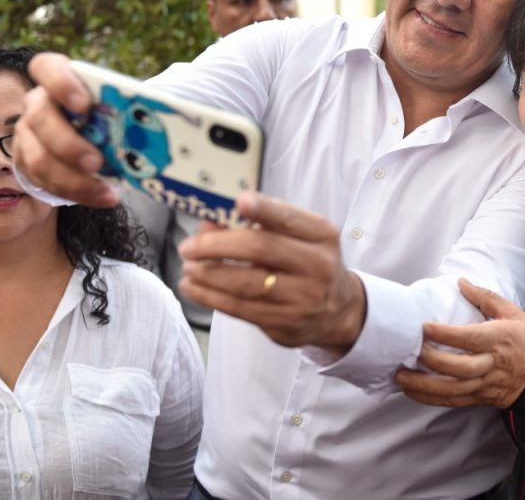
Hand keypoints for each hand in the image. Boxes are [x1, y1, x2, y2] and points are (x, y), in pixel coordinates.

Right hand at [14, 53, 118, 206]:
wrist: (81, 135)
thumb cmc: (105, 113)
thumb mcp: (114, 103)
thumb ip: (127, 104)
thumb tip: (173, 113)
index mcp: (57, 78)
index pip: (46, 67)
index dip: (61, 83)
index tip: (84, 104)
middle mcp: (37, 104)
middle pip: (40, 118)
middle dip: (68, 144)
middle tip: (96, 162)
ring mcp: (28, 135)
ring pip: (39, 158)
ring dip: (74, 179)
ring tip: (106, 191)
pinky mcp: (27, 164)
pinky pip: (46, 182)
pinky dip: (77, 193)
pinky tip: (103, 197)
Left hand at [177, 192, 365, 351]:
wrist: (337, 310)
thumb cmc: (308, 263)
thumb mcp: (297, 237)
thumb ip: (259, 225)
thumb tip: (209, 223)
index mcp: (321, 235)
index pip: (288, 219)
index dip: (264, 209)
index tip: (240, 201)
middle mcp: (317, 265)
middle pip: (260, 249)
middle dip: (216, 245)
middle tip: (189, 246)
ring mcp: (302, 297)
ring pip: (245, 283)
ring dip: (208, 273)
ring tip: (187, 266)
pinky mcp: (285, 323)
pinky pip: (240, 308)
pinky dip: (210, 296)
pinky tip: (193, 287)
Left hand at [394, 278, 524, 408]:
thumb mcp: (513, 313)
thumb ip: (485, 297)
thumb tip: (461, 282)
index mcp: (499, 340)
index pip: (469, 338)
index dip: (445, 334)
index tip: (423, 328)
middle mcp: (491, 364)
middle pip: (459, 367)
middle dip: (431, 361)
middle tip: (408, 351)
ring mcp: (485, 384)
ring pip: (452, 389)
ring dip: (424, 385)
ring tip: (400, 376)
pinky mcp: (481, 398)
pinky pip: (453, 401)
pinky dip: (431, 398)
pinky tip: (412, 391)